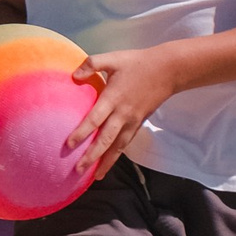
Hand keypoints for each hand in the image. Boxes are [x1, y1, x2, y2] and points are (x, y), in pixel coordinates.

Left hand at [65, 50, 163, 177]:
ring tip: (95, 177)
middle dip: (91, 156)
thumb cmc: (138, 63)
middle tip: (78, 170)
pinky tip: (109, 163)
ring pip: (118, 147)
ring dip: (106, 163)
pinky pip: (126, 143)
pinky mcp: (139, 124)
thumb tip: (73, 76)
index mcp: (113, 98)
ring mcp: (132, 121)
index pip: (94, 119)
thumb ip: (91, 64)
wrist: (167, 71)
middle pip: (105, 140)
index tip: (69, 145)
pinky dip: (116, 155)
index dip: (81, 133)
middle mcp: (123, 114)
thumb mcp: (113, 58)